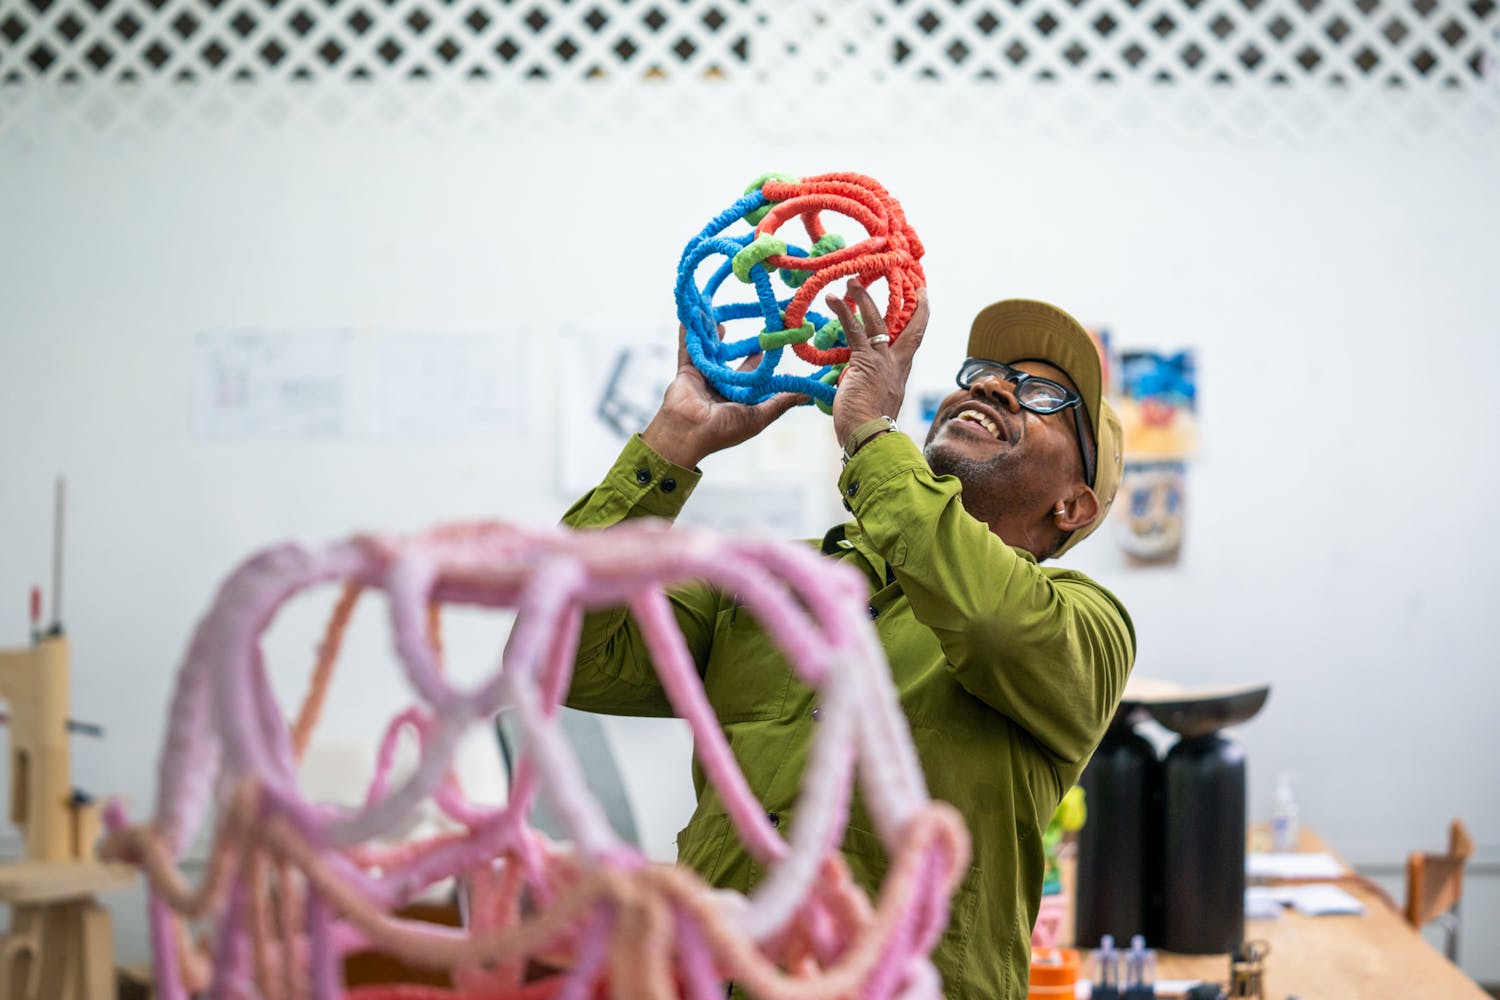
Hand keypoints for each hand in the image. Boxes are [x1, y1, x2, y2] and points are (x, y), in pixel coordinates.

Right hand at [641, 325, 805, 468]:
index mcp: (738, 400)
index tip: (777, 346)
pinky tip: (692, 313)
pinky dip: (688, 332)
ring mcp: (703, 378)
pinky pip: (688, 347)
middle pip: (735, 363)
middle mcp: (722, 388)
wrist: (688, 432)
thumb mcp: (757, 417)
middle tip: (759, 329)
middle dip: (744, 347)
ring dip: (716, 335)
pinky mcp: (686, 370)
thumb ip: (780, 403)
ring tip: (724, 315)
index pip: (755, 378)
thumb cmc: (724, 430)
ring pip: (712, 352)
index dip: (764, 364)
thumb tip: (808, 394)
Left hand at [826, 281, 928, 445]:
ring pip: (877, 321)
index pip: (913, 342)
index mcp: (900, 374)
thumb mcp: (871, 400)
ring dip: (865, 298)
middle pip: (911, 327)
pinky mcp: (865, 361)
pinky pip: (854, 330)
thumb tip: (850, 381)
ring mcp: (883, 361)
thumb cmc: (867, 427)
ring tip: (852, 280)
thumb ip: (866, 385)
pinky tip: (832, 297)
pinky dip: (843, 311)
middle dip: (913, 304)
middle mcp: (897, 365)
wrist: (870, 437)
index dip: (920, 320)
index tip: (922, 301)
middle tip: (913, 284)